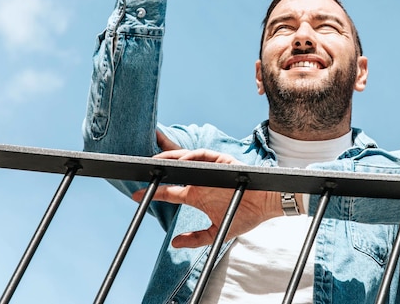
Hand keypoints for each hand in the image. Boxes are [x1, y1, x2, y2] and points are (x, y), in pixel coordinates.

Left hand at [133, 148, 282, 247]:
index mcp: (196, 194)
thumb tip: (175, 244)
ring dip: (170, 158)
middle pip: (173, 167)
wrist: (266, 206)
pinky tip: (181, 161)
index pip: (169, 191)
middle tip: (139, 163)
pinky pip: (204, 154)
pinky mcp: (221, 160)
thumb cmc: (244, 216)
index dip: (152, 192)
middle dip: (157, 162)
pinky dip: (192, 156)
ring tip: (156, 161)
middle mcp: (200, 179)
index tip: (133, 195)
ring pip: (185, 159)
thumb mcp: (216, 232)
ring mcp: (210, 169)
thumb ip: (196, 239)